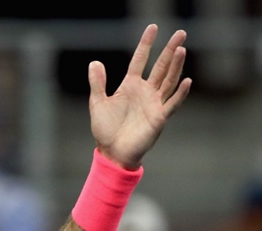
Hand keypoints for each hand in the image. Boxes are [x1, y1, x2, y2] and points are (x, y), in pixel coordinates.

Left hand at [88, 24, 190, 168]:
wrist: (112, 152)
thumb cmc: (105, 130)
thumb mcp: (98, 103)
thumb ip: (98, 83)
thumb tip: (94, 62)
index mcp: (130, 86)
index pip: (140, 60)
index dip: (146, 44)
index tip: (153, 28)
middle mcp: (145, 92)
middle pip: (160, 66)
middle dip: (169, 50)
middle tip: (180, 33)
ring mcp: (154, 104)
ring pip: (168, 81)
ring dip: (175, 66)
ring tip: (181, 49)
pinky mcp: (159, 118)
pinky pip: (171, 103)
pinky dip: (179, 93)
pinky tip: (186, 81)